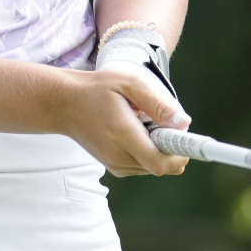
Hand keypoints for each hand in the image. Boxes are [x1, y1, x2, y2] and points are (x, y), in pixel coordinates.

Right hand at [53, 61, 189, 177]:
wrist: (64, 104)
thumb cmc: (97, 89)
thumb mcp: (129, 83)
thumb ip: (158, 103)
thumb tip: (184, 123)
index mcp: (123, 136)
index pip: (161, 163)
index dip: (180, 155)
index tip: (186, 139)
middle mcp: (118, 157)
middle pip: (162, 166)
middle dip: (170, 147)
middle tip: (159, 121)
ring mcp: (115, 165)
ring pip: (154, 166)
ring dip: (158, 148)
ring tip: (141, 123)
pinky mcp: (114, 167)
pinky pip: (143, 165)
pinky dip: (147, 150)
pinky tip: (134, 130)